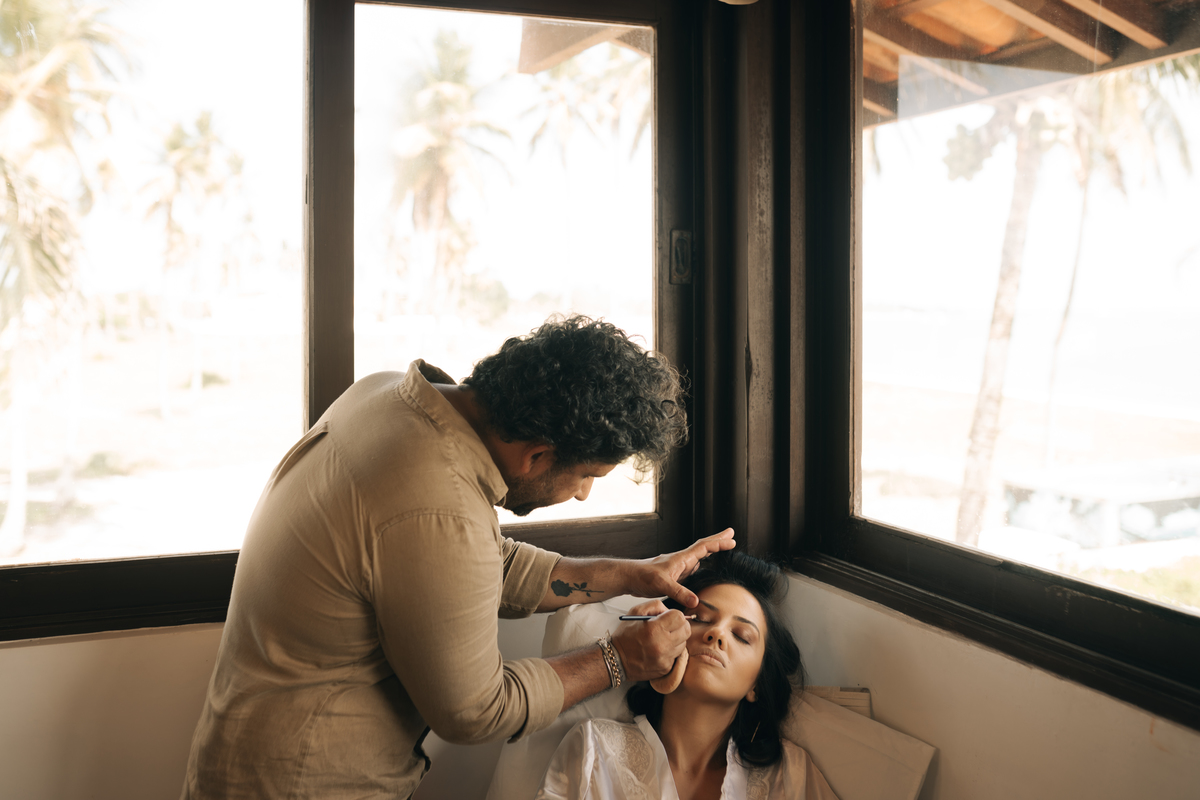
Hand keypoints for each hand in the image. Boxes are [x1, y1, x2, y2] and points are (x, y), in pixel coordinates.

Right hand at [611, 601, 690, 682]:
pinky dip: (671, 651)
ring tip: (663, 639)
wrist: (617, 660)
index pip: (680, 618)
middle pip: (686, 631)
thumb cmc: (626, 635)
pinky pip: (677, 656)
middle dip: (680, 626)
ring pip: (683, 644)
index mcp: (654, 629)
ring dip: (677, 639)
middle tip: (670, 627)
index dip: (675, 615)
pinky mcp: (666, 669)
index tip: (669, 617)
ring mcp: (665, 659)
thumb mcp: (636, 612)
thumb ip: (656, 606)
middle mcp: (661, 645)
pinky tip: (660, 649)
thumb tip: (671, 611)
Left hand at [620, 528, 735, 607]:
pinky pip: (692, 566)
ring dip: (710, 551)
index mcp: (680, 559)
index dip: (718, 543)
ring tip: (721, 547)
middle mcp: (681, 560)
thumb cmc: (642, 577)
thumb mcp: (662, 585)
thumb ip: (679, 592)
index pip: (703, 547)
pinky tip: (701, 567)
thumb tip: (696, 601)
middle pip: (703, 547)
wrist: (629, 578)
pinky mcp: (673, 575)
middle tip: (731, 533)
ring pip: (698, 556)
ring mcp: (677, 567)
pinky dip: (701, 563)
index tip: (731, 540)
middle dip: (717, 540)